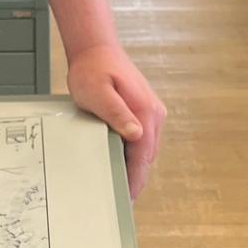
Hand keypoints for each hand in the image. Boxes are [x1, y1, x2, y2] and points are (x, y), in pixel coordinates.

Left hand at [66, 44, 165, 199]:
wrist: (96, 48)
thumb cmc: (93, 69)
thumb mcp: (98, 93)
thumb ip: (116, 113)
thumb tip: (136, 134)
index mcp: (145, 112)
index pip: (143, 156)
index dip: (136, 180)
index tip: (127, 199)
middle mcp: (154, 113)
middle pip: (147, 155)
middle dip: (136, 177)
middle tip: (120, 199)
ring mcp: (151, 111)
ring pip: (145, 148)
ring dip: (134, 165)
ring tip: (118, 184)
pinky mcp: (144, 110)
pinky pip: (141, 138)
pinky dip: (132, 152)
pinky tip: (119, 160)